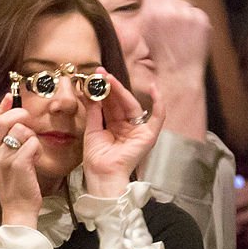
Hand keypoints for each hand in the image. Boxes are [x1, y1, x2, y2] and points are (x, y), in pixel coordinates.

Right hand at [0, 93, 41, 226]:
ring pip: (20, 130)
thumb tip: (8, 109)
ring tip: (32, 149)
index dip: (0, 106)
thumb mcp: (2, 160)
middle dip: (19, 114)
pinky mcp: (18, 165)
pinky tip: (36, 158)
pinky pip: (31, 143)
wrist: (17, 208)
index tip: (11, 98)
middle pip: (2, 120)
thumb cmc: (14, 182)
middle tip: (28, 121)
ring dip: (31, 136)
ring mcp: (3, 159)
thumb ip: (3, 138)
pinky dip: (38, 148)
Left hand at [83, 71, 164, 196]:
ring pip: (132, 105)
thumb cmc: (97, 159)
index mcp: (115, 127)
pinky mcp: (149, 136)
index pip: (110, 104)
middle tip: (100, 73)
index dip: (103, 91)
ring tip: (109, 78)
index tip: (94, 77)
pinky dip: (159, 103)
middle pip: (120, 103)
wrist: (102, 175)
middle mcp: (128, 127)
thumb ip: (94, 111)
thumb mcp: (92, 130)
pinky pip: (158, 117)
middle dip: (111, 87)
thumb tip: (89, 91)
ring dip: (121, 90)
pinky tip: (154, 88)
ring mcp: (139, 131)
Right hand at [141, 0, 211, 83]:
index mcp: (154, 12)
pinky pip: (195, 12)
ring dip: (180, 11)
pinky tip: (187, 34)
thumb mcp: (145, 29)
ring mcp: (190, 15)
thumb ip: (146, 6)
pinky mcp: (203, 21)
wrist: (179, 72)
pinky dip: (191, 20)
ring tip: (177, 30)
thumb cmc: (159, 54)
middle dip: (166, 1)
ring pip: (183, 2)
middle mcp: (172, 10)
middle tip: (165, 17)